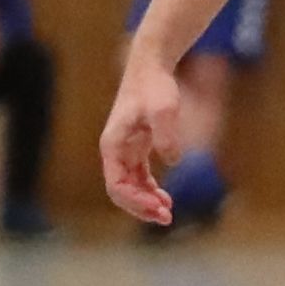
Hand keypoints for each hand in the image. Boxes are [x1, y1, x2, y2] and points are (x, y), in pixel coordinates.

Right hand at [99, 47, 190, 225]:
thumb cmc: (154, 86)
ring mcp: (124, 150)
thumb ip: (167, 135)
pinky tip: (165, 198)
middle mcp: (114, 151)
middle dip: (141, 207)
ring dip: (145, 202)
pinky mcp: (136, 147)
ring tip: (168, 212)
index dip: (137, 201)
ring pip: (129, 186)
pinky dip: (149, 190)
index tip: (160, 208)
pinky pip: (138, 177)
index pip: (117, 185)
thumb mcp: (164, 109)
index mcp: (112, 146)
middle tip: (167, 217)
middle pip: (121, 191)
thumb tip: (171, 161)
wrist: (151, 67)